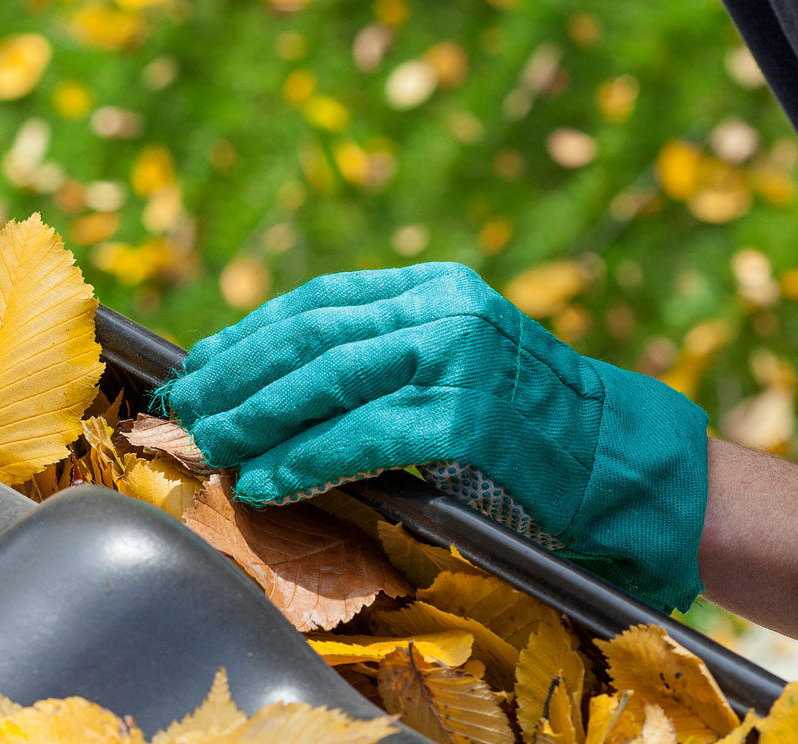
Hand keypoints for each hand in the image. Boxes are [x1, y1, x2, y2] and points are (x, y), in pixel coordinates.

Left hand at [160, 263, 709, 611]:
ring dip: (256, 420)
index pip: (317, 301)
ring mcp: (456, 358)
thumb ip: (381, 356)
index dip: (249, 334)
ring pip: (326, 383)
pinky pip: (361, 438)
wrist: (620, 460)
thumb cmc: (527, 423)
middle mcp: (442, 308)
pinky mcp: (466, 417)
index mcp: (433, 286)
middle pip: (310, 337)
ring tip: (212, 446)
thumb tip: (278, 383)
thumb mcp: (453, 360)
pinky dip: (302, 461)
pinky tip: (264, 483)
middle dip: (237, 377)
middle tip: (188, 409)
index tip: (201, 364)